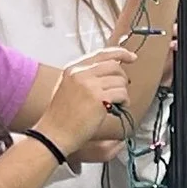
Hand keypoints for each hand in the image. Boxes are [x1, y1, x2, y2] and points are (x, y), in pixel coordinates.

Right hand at [42, 42, 136, 160]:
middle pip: (114, 66)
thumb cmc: (62, 116)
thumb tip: (112, 70)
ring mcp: (89, 85)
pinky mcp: (98, 98)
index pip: (102, 54)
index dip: (120, 53)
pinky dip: (124, 102)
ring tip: (115, 104)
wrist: (55, 134)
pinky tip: (116, 109)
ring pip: (120, 81)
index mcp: (73, 68)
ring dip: (122, 94)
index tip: (131, 57)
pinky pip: (121, 94)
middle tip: (120, 91)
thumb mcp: (68, 87)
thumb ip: (86, 76)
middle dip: (122, 79)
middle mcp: (80, 73)